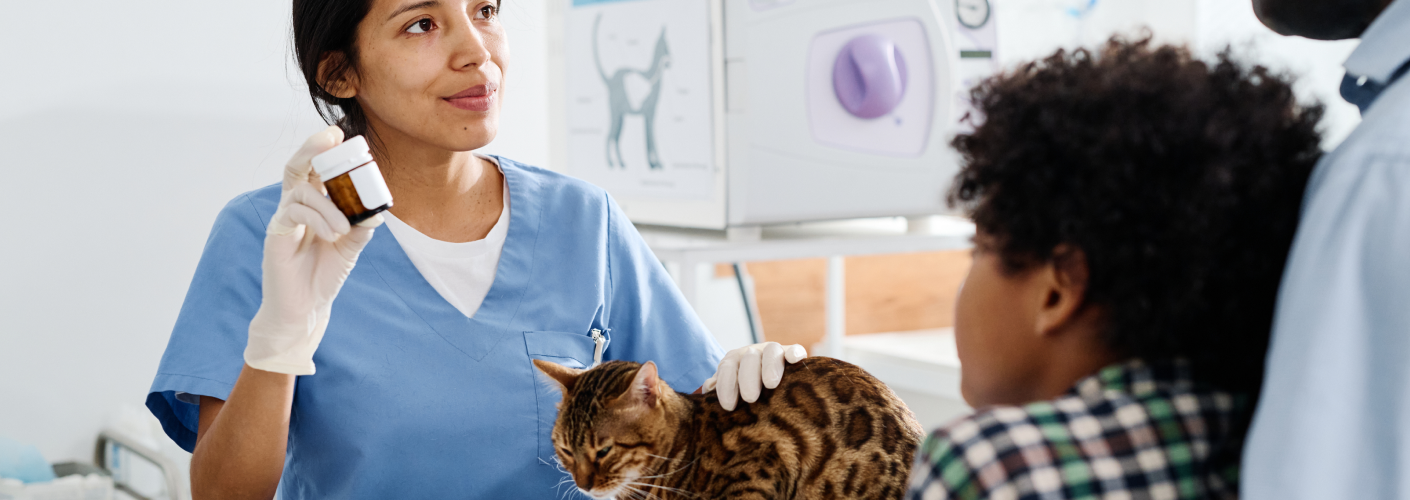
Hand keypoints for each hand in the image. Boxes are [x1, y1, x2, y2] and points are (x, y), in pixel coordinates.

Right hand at [243, 126, 383, 374]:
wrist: (306, 307)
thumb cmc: (325, 273)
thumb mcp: (351, 247)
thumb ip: (361, 226)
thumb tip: (377, 210)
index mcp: (314, 203)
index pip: (317, 169)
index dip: (327, 151)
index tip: (343, 136)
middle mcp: (296, 204)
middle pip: (297, 166)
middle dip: (312, 148)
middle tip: (331, 138)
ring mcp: (284, 217)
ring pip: (301, 191)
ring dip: (328, 205)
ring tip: (344, 229)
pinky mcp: (277, 233)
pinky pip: (294, 212)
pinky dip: (318, 218)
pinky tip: (333, 234)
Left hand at [702, 342, 806, 410]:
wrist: (770, 381)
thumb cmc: (744, 392)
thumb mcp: (730, 390)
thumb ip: (718, 389)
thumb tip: (708, 388)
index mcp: (734, 361)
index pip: (727, 368)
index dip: (726, 385)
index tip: (729, 406)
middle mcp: (753, 353)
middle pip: (749, 358)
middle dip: (747, 377)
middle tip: (749, 397)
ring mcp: (774, 352)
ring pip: (771, 351)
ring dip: (770, 366)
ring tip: (770, 384)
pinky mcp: (793, 355)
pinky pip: (795, 349)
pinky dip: (795, 353)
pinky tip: (793, 360)